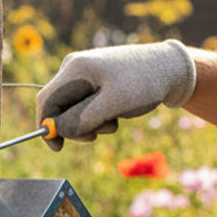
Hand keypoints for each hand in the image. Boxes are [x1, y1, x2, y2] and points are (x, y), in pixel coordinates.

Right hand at [36, 40, 195, 149]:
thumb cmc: (143, 84)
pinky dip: (98, 116)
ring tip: (113, 122)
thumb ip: (82, 118)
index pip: (47, 101)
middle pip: (58, 106)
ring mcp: (85, 74)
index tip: (58, 148)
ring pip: (73, 109)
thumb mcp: (113, 104)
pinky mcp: (96, 81)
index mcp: (76, 69)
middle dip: (74, 126)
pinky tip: (117, 114)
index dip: (47, 127)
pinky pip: (86, 105)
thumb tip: (55, 131)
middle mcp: (75, 68)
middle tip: (94, 137)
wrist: (170, 69)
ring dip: (89, 123)